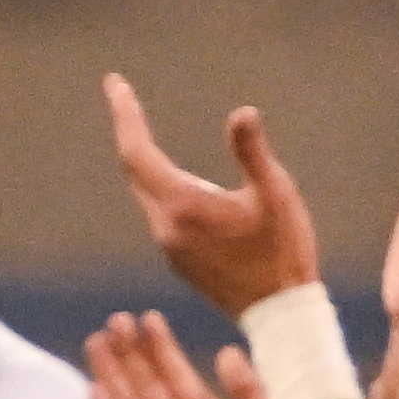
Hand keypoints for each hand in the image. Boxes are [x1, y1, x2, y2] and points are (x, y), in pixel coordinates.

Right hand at [86, 313, 316, 398]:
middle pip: (148, 388)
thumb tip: (228, 352)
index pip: (176, 378)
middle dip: (129, 355)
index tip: (146, 318)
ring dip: (113, 377)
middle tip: (113, 320)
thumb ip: (253, 394)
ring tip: (96, 342)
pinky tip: (94, 392)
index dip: (161, 349)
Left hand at [95, 73, 325, 322]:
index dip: (125, 115)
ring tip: (140, 128)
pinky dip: (157, 184)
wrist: (278, 315)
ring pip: (145, 192)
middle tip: (123, 95)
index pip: (137, 151)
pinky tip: (170, 178)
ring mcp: (170, 247)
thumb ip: (252, 152)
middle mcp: (166, 227)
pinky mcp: (179, 261)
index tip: (114, 84)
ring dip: (143, 159)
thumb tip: (242, 112)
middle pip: (134, 169)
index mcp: (184, 205)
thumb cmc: (284, 252)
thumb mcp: (276, 195)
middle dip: (129, 129)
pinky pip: (159, 212)